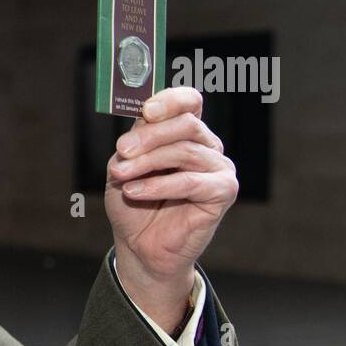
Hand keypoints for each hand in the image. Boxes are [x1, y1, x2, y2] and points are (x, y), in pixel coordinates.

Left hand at [105, 87, 237, 332]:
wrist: (140, 245)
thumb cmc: (134, 204)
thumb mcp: (124, 167)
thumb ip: (133, 142)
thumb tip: (141, 120)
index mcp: (186, 133)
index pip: (189, 102)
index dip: (170, 100)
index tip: (145, 111)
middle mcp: (207, 146)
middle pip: (186, 124)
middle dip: (149, 136)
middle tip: (122, 151)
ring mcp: (219, 168)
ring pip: (185, 152)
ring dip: (147, 162)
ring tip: (121, 175)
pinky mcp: (224, 192)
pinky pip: (190, 182)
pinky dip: (158, 185)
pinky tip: (135, 191)